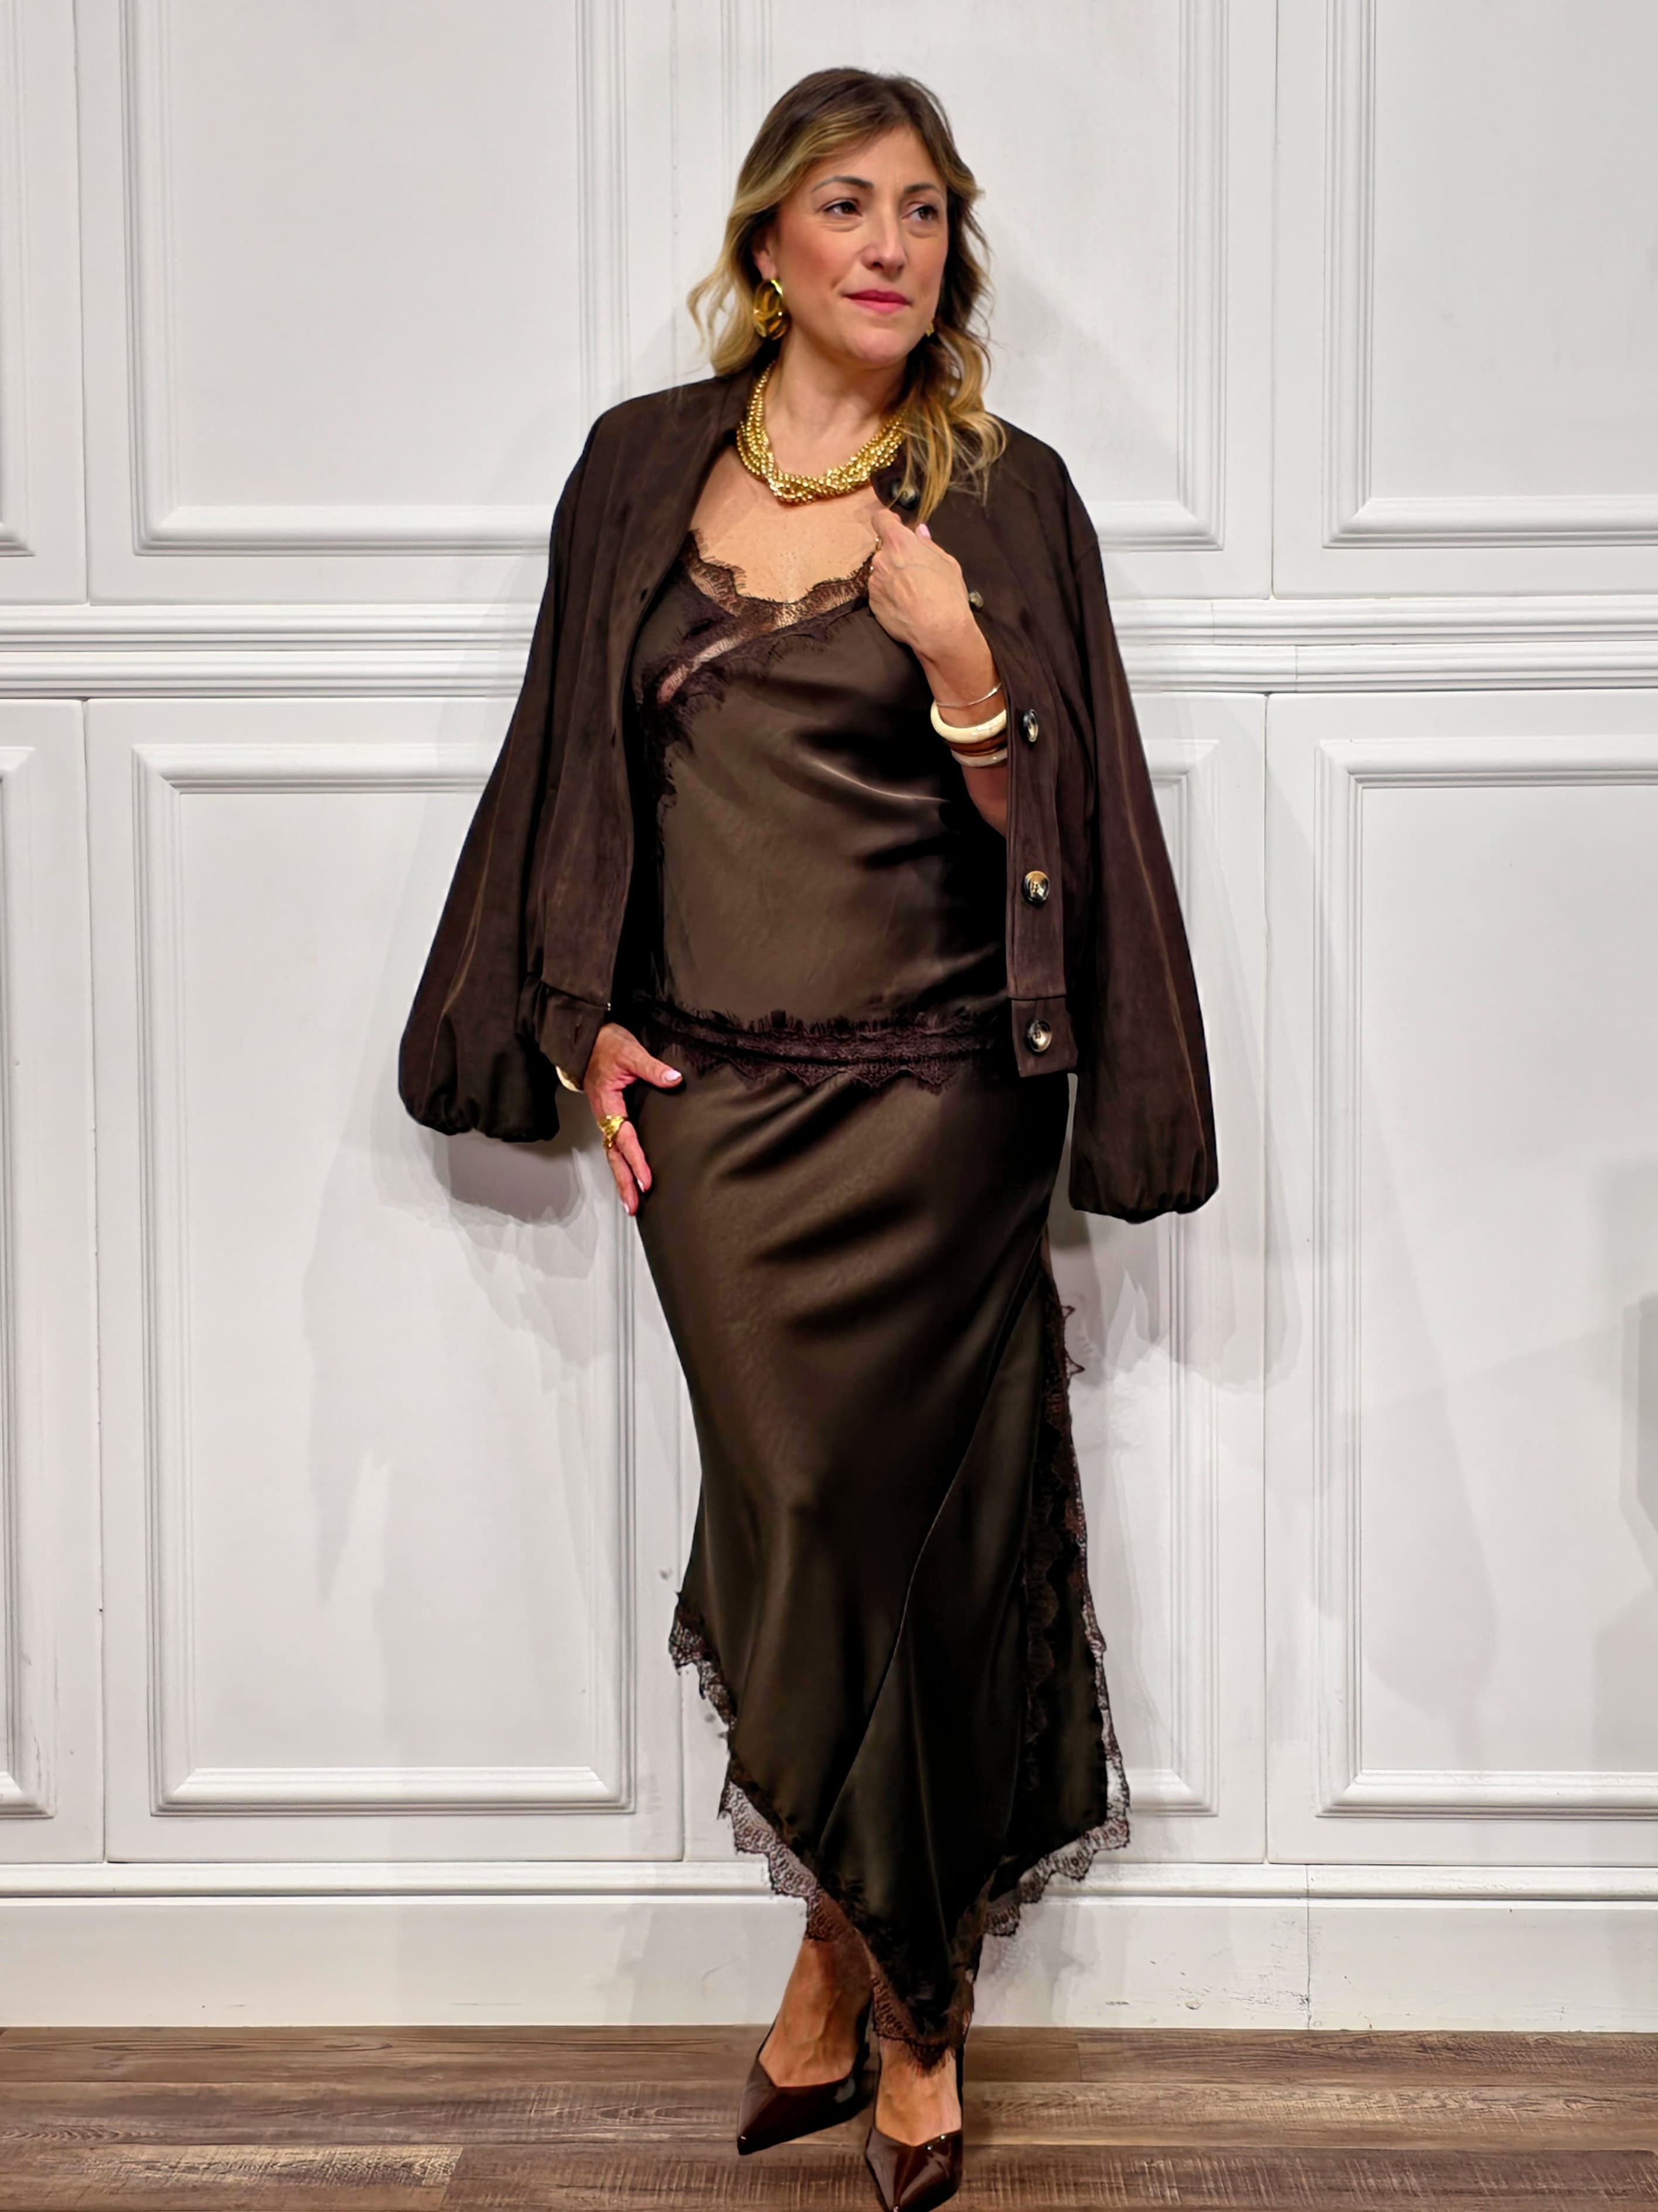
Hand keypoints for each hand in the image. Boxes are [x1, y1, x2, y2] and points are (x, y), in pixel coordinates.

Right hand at [582, 1020, 682, 1214]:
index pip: (625, 1139)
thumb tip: (673, 1079)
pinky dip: (623, 1164)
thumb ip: (651, 1067)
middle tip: (634, 1206)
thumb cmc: (606, 1045)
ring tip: (632, 1202)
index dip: (636, 1161)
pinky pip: (616, 1145)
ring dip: (622, 1178)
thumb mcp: (630, 1051)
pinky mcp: (611, 1115)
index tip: (647, 1180)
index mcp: (608, 1104)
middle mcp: (605, 1116)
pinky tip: (631, 1176)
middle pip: (614, 1156)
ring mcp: (606, 1117)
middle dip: (624, 1182)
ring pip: (613, 1154)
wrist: (585, 1037)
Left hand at [867, 507, 979, 664]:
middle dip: (896, 555)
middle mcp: (882, 560)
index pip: (881, 519)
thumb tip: (919, 532)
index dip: (887, 520)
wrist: (938, 631)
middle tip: (914, 569)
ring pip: (881, 572)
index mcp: (900, 543)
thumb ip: (928, 544)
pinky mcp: (873, 603)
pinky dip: (889, 595)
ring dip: (892, 577)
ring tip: (912, 592)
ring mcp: (875, 582)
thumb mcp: (946, 562)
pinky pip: (879, 592)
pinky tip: (905, 605)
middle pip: (884, 550)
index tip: (894, 525)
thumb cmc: (947, 594)